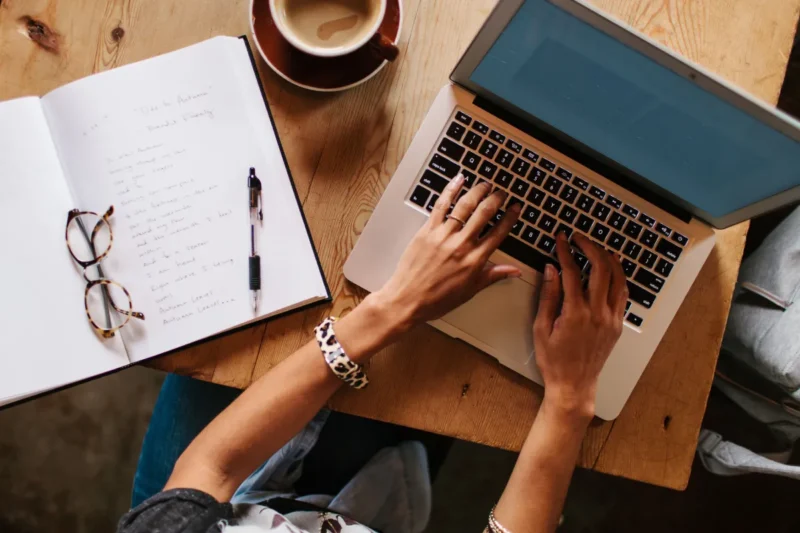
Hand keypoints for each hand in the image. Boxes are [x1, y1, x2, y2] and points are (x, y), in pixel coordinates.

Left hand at [375, 175, 521, 327]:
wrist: (408, 300)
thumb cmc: (437, 299)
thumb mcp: (470, 290)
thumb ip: (493, 275)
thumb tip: (514, 270)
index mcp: (475, 260)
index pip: (499, 232)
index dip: (510, 218)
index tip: (516, 208)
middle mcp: (461, 244)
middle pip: (485, 213)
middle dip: (496, 199)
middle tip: (501, 193)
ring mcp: (443, 235)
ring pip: (465, 205)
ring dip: (478, 191)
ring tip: (485, 184)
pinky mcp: (427, 230)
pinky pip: (441, 205)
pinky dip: (451, 189)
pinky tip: (459, 180)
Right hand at [533, 232, 627, 419]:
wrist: (574, 385)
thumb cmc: (554, 361)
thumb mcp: (541, 328)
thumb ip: (548, 296)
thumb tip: (551, 270)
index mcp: (575, 314)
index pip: (572, 273)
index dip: (565, 252)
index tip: (561, 239)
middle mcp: (597, 314)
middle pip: (600, 269)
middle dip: (590, 248)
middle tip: (579, 238)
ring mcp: (611, 319)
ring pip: (617, 278)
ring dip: (608, 259)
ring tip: (597, 248)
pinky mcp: (617, 325)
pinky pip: (623, 294)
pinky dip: (618, 277)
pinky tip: (612, 269)